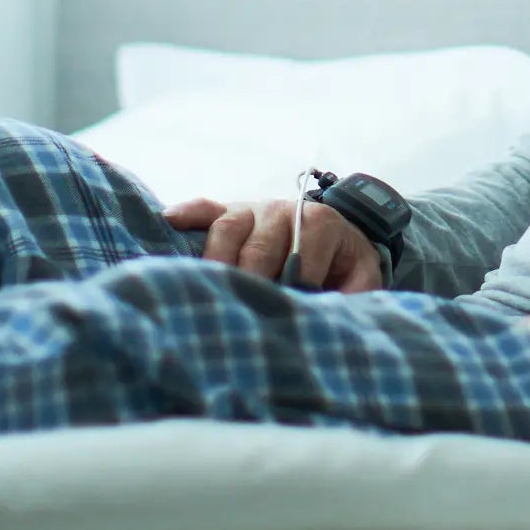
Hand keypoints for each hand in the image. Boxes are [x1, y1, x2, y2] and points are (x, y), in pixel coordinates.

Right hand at [162, 195, 385, 292]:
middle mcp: (282, 211)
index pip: (301, 253)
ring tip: (206, 290)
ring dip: (217, 260)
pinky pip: (206, 207)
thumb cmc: (345, 265)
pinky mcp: (228, 210)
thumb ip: (354, 298)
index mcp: (319, 224)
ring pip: (228, 228)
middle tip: (241, 312)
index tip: (286, 314)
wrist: (338, 232)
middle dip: (251, 279)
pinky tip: (168, 221)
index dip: (293, 284)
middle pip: (259, 244)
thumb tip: (334, 322)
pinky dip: (188, 213)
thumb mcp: (361, 280)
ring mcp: (252, 209)